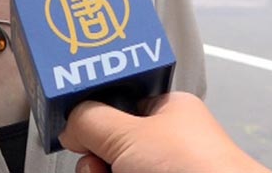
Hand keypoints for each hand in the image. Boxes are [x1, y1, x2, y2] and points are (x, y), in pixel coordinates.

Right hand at [59, 93, 269, 172]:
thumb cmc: (200, 170)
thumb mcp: (131, 133)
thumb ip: (91, 118)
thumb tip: (70, 122)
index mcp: (168, 112)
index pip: (118, 105)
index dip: (95, 117)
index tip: (76, 128)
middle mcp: (166, 145)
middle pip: (109, 146)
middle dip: (97, 159)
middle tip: (104, 165)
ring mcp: (161, 172)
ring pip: (111, 170)